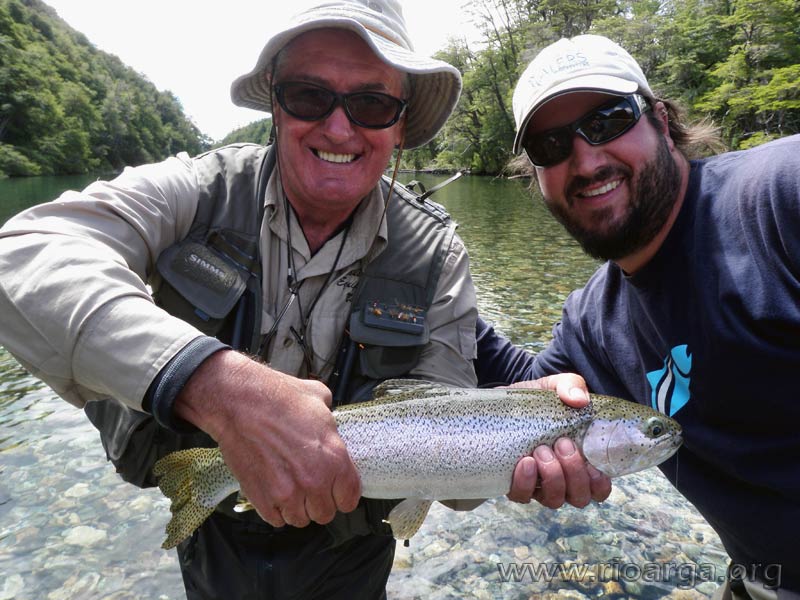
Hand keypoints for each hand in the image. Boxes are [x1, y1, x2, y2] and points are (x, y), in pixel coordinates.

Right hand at [174, 350, 360, 527]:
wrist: (239, 402)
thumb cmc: (277, 397)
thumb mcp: (320, 399)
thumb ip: (330, 422)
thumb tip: (330, 427)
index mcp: (334, 458)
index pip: (350, 498)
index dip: (344, 494)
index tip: (337, 490)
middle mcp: (313, 481)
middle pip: (325, 514)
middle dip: (320, 502)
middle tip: (311, 487)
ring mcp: (286, 493)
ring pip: (300, 520)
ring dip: (298, 508)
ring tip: (291, 489)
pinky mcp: (261, 498)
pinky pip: (276, 519)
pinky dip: (276, 510)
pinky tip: (274, 492)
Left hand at [505, 373, 611, 507]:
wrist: (500, 405)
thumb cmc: (536, 401)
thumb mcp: (554, 388)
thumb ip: (571, 386)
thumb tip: (579, 399)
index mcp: (580, 460)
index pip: (599, 488)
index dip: (600, 485)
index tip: (593, 466)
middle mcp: (562, 479)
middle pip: (579, 498)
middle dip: (574, 473)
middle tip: (562, 444)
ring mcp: (538, 485)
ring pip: (553, 500)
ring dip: (553, 477)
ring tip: (542, 450)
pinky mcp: (514, 484)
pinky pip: (521, 496)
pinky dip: (525, 483)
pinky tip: (525, 461)